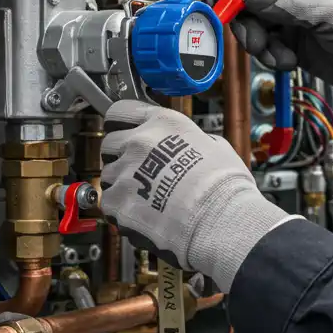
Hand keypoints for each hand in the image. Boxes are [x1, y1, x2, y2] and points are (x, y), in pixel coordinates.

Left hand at [100, 100, 294, 291]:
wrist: (220, 221)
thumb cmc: (225, 187)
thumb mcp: (216, 147)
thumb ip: (193, 142)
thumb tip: (193, 147)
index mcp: (163, 123)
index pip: (121, 111)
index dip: (121, 124)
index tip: (123, 133)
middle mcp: (139, 142)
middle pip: (109, 144)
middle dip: (119, 157)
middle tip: (138, 172)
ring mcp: (124, 172)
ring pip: (108, 175)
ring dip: (120, 185)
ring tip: (144, 200)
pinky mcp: (117, 202)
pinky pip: (109, 204)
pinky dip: (120, 211)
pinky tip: (142, 217)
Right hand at [229, 0, 332, 119]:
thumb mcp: (328, 14)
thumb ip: (288, 4)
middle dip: (248, 21)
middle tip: (251, 41)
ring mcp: (293, 17)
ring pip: (257, 24)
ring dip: (260, 42)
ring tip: (275, 57)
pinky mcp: (291, 41)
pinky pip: (266, 44)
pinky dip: (270, 55)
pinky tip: (287, 62)